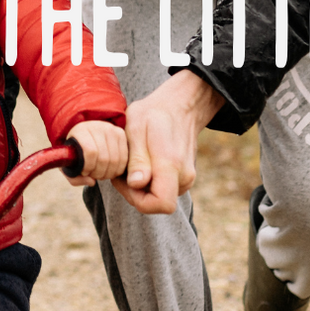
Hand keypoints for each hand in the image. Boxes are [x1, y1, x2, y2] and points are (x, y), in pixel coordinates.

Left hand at [64, 120, 128, 186]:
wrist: (86, 136)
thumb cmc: (76, 153)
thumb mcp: (69, 166)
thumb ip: (75, 178)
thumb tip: (91, 182)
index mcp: (80, 131)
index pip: (90, 152)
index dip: (88, 167)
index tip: (85, 171)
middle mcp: (97, 127)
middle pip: (104, 158)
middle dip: (99, 173)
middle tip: (94, 175)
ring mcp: (111, 129)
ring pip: (116, 159)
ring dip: (109, 173)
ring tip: (102, 173)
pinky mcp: (121, 134)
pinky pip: (124, 158)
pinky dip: (118, 169)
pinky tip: (110, 169)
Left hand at [111, 71, 223, 214]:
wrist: (180, 106)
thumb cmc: (154, 113)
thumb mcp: (137, 128)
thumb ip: (138, 158)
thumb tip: (137, 184)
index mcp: (171, 165)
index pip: (160, 204)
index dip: (136, 199)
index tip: (124, 179)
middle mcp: (184, 176)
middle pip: (155, 204)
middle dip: (134, 192)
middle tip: (123, 167)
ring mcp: (186, 178)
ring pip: (158, 197)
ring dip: (141, 187)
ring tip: (132, 161)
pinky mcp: (184, 178)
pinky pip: (163, 190)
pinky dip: (150, 182)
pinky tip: (142, 163)